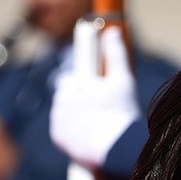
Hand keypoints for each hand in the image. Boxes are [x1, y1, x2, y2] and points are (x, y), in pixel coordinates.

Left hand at [49, 26, 140, 168]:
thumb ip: (116, 53)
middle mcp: (61, 101)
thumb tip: (112, 31)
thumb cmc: (121, 112)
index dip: (80, 85)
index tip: (90, 90)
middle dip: (76, 100)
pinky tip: (85, 133)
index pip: (69, 81)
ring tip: (92, 122)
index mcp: (72, 86)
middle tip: (94, 109)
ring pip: (61, 113)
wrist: (116, 148)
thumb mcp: (122, 79)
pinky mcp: (58, 138)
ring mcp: (58, 120)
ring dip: (72, 115)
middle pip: (64, 97)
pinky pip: (60, 130)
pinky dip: (69, 131)